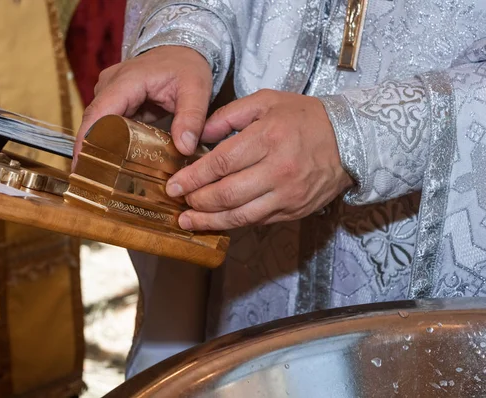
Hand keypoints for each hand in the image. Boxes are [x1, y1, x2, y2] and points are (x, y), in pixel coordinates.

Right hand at [73, 46, 212, 167]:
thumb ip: (192, 118)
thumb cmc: (187, 66)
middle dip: (90, 151)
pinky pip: (106, 124)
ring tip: (100, 178)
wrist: (183, 50)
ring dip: (99, 149)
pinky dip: (109, 142)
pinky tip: (113, 164)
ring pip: (98, 125)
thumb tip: (185, 147)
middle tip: (93, 182)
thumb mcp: (196, 90)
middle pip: (93, 122)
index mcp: (127, 80)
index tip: (80, 164)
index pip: (99, 112)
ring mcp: (109, 91)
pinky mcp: (114, 100)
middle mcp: (111, 84)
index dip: (87, 139)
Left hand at [165, 89, 353, 230]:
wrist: (352, 140)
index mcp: (268, 138)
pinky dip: (234, 223)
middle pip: (226, 194)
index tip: (174, 184)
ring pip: (240, 215)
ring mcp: (287, 194)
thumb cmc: (305, 117)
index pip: (220, 163)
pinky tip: (217, 220)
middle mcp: (277, 170)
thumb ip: (229, 115)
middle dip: (197, 201)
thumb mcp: (266, 101)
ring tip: (188, 221)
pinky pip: (257, 221)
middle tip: (178, 202)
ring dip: (210, 221)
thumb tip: (198, 134)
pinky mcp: (294, 210)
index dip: (193, 177)